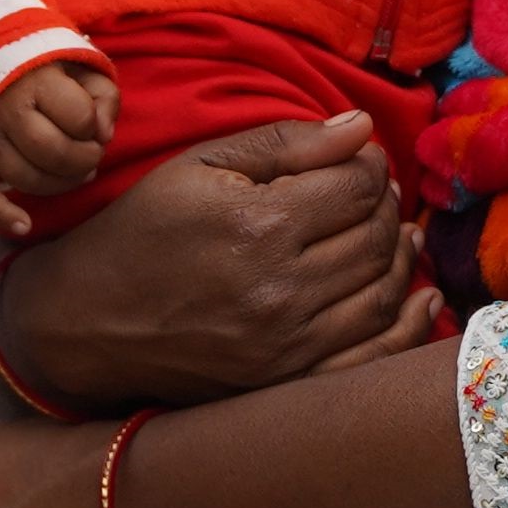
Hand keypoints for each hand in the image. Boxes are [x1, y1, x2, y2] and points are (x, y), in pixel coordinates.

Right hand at [0, 60, 117, 238]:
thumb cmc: (44, 71)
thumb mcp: (83, 68)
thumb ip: (104, 97)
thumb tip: (104, 135)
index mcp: (35, 80)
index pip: (79, 119)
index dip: (94, 127)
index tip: (91, 123)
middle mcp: (4, 108)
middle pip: (54, 153)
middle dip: (84, 161)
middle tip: (91, 155)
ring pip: (26, 179)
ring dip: (59, 185)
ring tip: (75, 173)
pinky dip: (0, 215)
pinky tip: (24, 226)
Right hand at [0, 116, 434, 410]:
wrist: (85, 320)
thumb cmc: (140, 232)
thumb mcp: (199, 166)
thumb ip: (285, 142)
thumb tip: (362, 127)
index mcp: (259, 224)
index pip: (358, 186)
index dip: (370, 165)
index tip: (359, 160)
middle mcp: (280, 288)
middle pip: (375, 236)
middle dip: (386, 206)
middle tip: (375, 194)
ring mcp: (285, 343)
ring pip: (381, 292)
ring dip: (400, 258)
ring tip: (396, 235)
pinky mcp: (284, 381)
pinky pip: (371, 356)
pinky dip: (406, 326)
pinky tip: (422, 299)